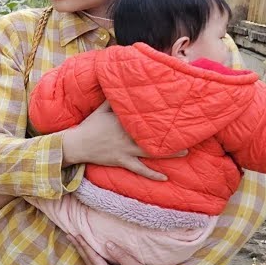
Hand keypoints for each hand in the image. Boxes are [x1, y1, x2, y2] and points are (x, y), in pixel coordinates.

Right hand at [61, 102, 184, 180]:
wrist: (76, 144)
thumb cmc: (89, 126)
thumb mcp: (100, 110)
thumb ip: (113, 100)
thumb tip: (121, 86)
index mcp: (123, 122)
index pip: (145, 119)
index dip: (160, 117)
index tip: (175, 115)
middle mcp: (127, 136)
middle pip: (153, 136)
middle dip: (171, 135)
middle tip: (189, 134)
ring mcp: (125, 150)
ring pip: (151, 152)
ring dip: (168, 153)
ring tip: (184, 152)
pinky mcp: (122, 161)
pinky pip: (139, 169)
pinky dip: (152, 174)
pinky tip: (164, 177)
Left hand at [65, 234, 148, 264]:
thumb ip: (120, 255)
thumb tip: (107, 244)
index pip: (93, 258)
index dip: (84, 246)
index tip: (76, 236)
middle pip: (87, 261)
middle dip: (78, 247)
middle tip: (69, 235)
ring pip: (89, 263)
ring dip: (82, 251)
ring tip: (74, 241)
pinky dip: (88, 256)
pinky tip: (85, 251)